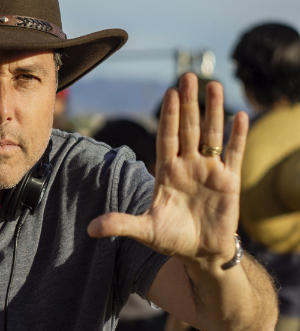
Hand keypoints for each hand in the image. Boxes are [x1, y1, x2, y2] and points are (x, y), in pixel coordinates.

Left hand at [87, 73, 248, 267]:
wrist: (200, 254)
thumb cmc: (171, 239)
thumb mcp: (145, 231)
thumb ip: (120, 224)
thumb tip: (91, 229)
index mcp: (167, 172)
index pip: (167, 137)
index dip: (169, 116)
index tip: (169, 93)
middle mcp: (188, 165)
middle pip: (189, 129)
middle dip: (189, 104)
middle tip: (188, 76)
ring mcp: (210, 171)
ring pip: (212, 136)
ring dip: (214, 111)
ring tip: (214, 85)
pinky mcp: (230, 182)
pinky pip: (235, 155)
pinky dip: (238, 136)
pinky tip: (240, 116)